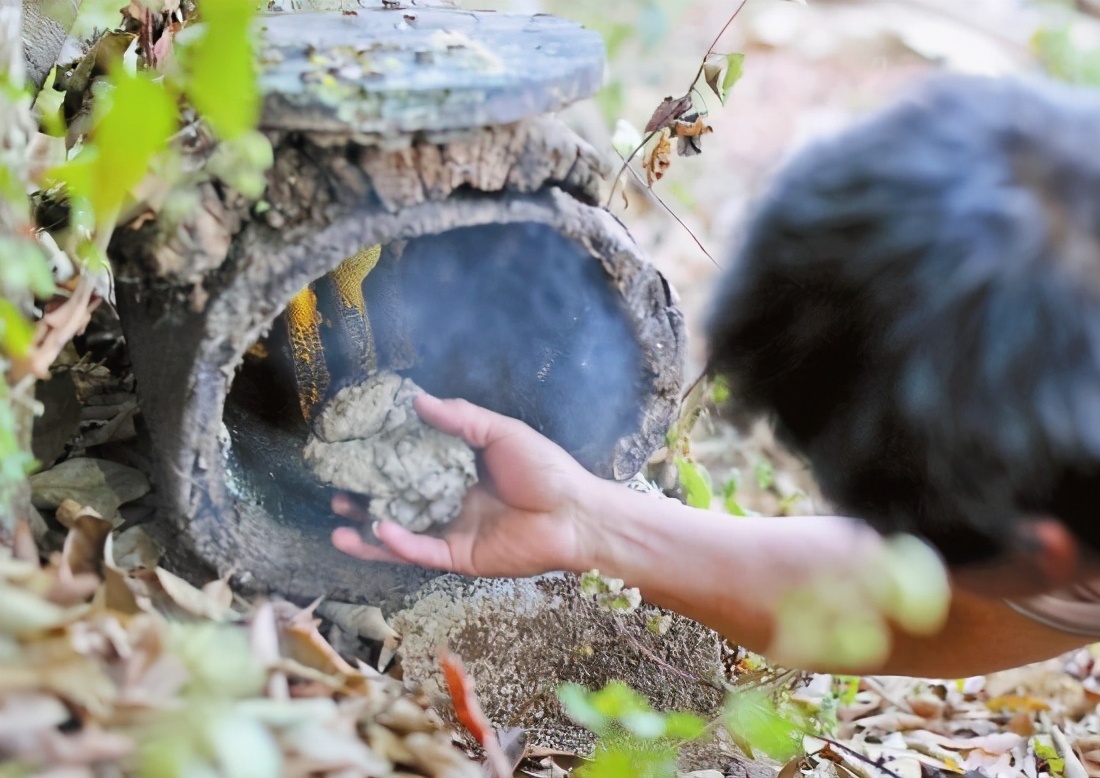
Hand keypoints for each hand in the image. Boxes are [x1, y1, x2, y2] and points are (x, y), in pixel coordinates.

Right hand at [331, 394, 601, 576]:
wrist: (575, 514)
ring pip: (402, 534)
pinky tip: (378, 531)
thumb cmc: (545, 469)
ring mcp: (453, 532)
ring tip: (338, 522)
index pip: (412, 465)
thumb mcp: (501, 432)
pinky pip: (422, 553)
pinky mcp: (460, 557)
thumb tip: (417, 399)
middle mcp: (451, 502)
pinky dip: (399, 544)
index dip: (384, 458)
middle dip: (366, 498)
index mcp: (460, 471)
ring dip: (370, 530)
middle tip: (336, 489)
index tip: (355, 447)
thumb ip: (460, 418)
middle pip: (399, 501)